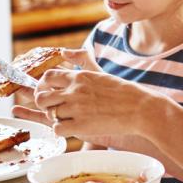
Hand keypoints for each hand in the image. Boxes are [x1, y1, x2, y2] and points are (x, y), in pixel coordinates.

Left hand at [18, 49, 154, 140]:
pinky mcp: (81, 126)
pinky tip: (71, 129)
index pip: (47, 77)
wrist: (141, 109)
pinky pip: (58, 129)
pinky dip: (62, 130)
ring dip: (55, 118)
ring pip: (49, 114)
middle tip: (54, 109)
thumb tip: (64, 52)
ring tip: (66, 119)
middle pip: (42, 97)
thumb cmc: (124, 92)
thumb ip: (82, 61)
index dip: (44, 86)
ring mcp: (77, 109)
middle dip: (45, 104)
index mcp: (79, 77)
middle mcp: (74, 91)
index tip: (49, 92)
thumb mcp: (100, 72)